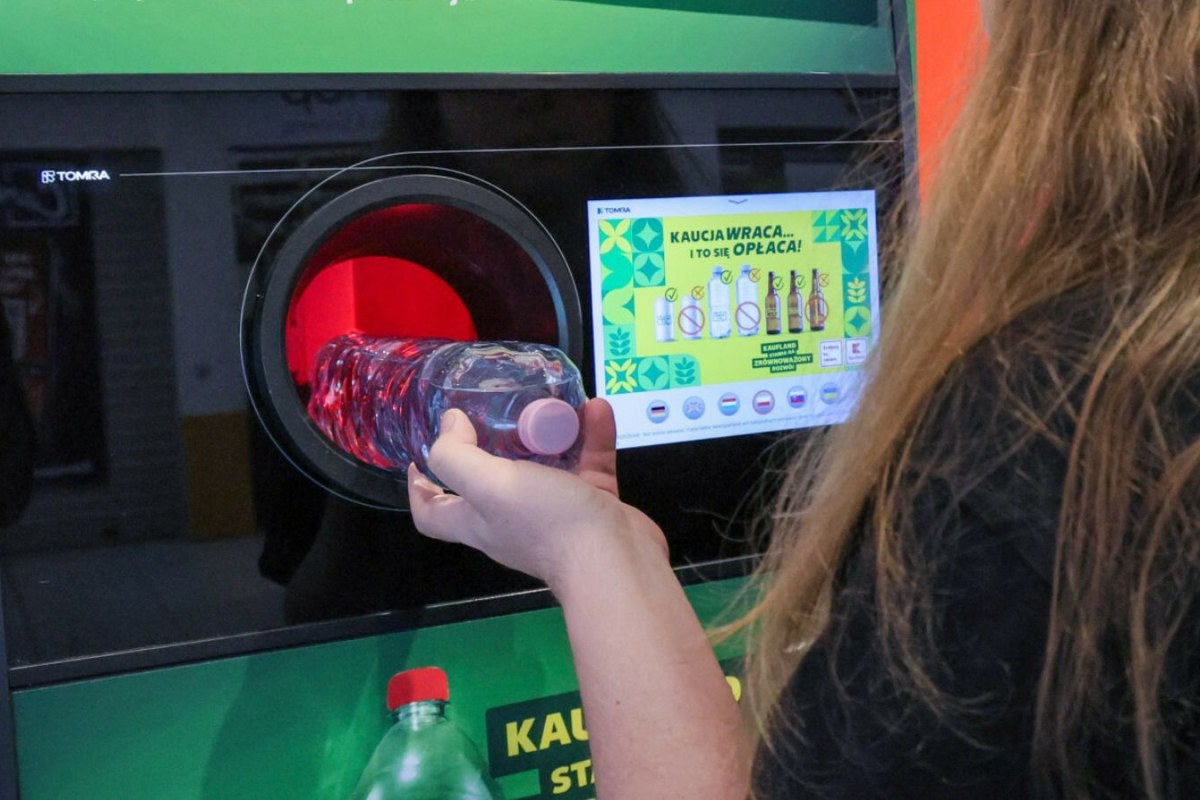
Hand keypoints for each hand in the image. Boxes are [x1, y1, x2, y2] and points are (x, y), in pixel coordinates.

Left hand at [408, 398, 666, 589]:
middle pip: (489, 483)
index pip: (432, 514)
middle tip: (496, 409)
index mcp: (478, 522)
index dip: (420, 488)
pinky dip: (592, 437)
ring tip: (552, 401)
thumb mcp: (489, 486)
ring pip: (546, 466)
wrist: (616, 562)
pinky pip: (589, 464)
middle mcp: (511, 520)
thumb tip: (448, 424)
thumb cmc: (546, 524)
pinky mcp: (593, 506)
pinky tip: (595, 409)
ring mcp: (555, 515)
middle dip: (491, 444)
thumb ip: (458, 455)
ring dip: (549, 432)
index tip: (422, 455)